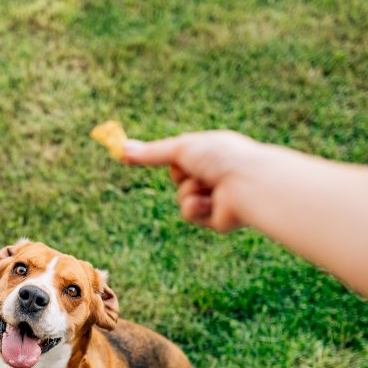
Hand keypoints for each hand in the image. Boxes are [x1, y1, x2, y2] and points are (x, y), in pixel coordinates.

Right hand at [121, 131, 273, 231]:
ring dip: (188, 192)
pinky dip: (195, 208)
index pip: (182, 158)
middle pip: (179, 179)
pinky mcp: (217, 219)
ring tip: (208, 186)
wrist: (247, 183)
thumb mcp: (181, 150)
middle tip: (195, 170)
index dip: (172, 159)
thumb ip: (152, 153)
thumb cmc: (220, 158)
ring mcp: (217, 197)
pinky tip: (211, 202)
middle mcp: (216, 174)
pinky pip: (191, 215)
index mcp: (213, 153)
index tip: (146, 158)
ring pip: (182, 198)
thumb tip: (121, 148)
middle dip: (182, 176)